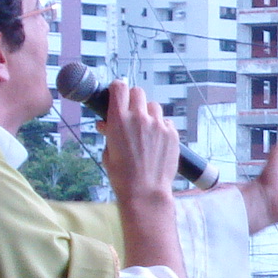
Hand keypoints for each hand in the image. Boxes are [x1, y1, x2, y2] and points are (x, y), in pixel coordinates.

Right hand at [100, 79, 180, 207]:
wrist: (145, 191)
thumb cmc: (122, 175)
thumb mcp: (108, 151)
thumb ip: (109, 133)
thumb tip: (106, 124)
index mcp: (119, 120)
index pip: (119, 87)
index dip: (118, 88)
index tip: (118, 92)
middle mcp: (139, 118)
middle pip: (138, 92)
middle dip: (134, 99)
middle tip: (132, 111)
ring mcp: (158, 125)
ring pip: (154, 106)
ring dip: (149, 113)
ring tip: (145, 128)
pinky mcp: (172, 134)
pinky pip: (166, 122)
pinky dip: (161, 127)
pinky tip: (157, 140)